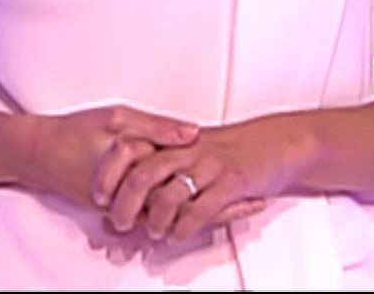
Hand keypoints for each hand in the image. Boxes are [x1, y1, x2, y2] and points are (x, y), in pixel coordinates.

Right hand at [18, 105, 199, 213]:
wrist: (41, 155)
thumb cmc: (77, 131)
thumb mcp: (117, 118)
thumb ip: (157, 126)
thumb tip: (195, 132)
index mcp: (135, 160)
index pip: (179, 167)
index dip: (196, 162)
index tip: (206, 154)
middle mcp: (129, 189)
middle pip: (173, 196)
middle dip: (188, 186)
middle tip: (199, 174)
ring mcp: (120, 206)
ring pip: (160, 211)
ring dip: (173, 200)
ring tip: (183, 186)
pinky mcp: (113, 214)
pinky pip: (145, 215)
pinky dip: (156, 206)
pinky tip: (162, 192)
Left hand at [104, 118, 306, 244]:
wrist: (276, 143)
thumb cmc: (232, 150)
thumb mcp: (189, 150)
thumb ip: (159, 165)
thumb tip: (126, 192)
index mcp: (173, 138)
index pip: (128, 150)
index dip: (108, 174)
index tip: (97, 196)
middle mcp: (187, 149)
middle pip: (142, 174)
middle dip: (125, 204)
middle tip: (118, 224)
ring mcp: (209, 165)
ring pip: (169, 194)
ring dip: (155, 220)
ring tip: (152, 232)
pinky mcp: (230, 182)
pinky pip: (200, 208)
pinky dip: (183, 227)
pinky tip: (177, 236)